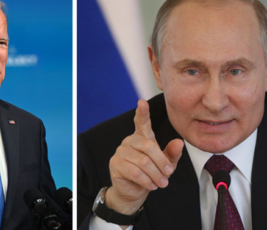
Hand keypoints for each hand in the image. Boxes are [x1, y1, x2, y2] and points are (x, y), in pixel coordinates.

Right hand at [106, 99, 183, 214]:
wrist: (134, 192)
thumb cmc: (151, 174)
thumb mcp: (165, 164)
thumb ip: (172, 153)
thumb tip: (179, 142)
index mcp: (142, 137)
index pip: (141, 122)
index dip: (142, 112)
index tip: (142, 102)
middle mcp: (129, 141)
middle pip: (149, 146)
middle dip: (162, 162)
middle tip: (168, 174)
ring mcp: (120, 152)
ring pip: (143, 162)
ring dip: (156, 175)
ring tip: (161, 183)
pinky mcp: (115, 164)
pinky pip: (135, 172)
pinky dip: (147, 181)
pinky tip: (151, 185)